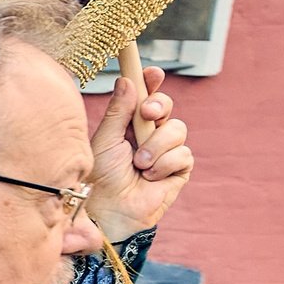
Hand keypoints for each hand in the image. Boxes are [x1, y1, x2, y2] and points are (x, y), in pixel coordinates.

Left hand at [87, 66, 191, 242]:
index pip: (145, 96)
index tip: (152, 73)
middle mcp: (149, 134)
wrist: (108, 211)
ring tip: (138, 164)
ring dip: (156, 145)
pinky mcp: (178, 170)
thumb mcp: (105, 139)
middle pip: (166, 106)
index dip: (152, 82)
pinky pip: (183, 154)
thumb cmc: (100, 178)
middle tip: (146, 115)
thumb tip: (127, 80)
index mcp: (129, 124)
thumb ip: (119, 111)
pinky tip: (149, 176)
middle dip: (159, 106)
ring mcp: (165, 151)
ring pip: (177, 129)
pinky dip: (165, 164)